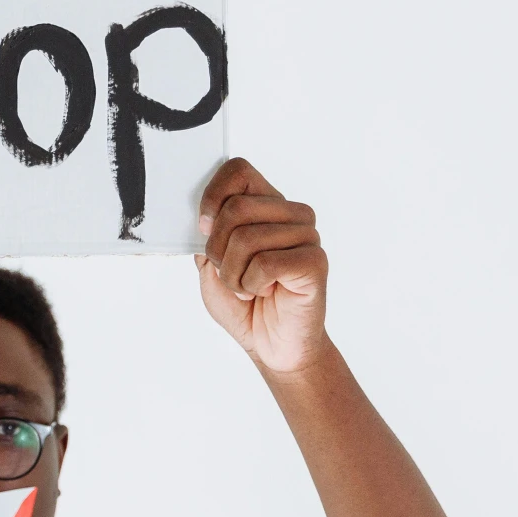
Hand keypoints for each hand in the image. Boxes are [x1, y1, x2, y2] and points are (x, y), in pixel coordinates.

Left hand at [196, 158, 327, 374]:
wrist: (273, 346)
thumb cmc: (244, 305)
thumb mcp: (210, 267)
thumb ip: (205, 238)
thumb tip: (202, 217)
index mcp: (265, 206)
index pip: (238, 170)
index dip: (213, 195)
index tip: (203, 227)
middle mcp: (290, 215)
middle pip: (237, 207)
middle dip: (217, 249)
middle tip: (227, 272)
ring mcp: (306, 236)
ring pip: (247, 237)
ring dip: (232, 274)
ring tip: (246, 287)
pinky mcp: (315, 261)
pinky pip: (266, 262)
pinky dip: (251, 284)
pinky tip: (263, 293)